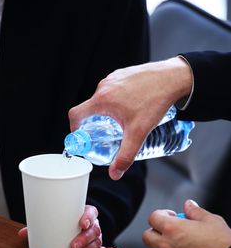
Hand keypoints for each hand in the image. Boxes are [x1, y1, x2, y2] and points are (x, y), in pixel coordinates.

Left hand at [18, 204, 118, 247]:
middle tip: (73, 245)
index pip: (91, 212)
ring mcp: (95, 235)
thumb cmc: (64, 220)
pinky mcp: (95, 246)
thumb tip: (23, 234)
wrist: (72, 222)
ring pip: (97, 240)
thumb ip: (41, 225)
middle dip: (84, 238)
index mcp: (85, 212)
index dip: (88, 216)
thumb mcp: (55, 220)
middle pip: (94, 229)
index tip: (82, 222)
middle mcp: (93, 223)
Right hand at [68, 57, 191, 179]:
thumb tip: (115, 173)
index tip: (82, 135)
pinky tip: (133, 105)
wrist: (173, 78)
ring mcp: (114, 77)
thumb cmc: (155, 102)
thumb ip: (125, 155)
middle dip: (95, 121)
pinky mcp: (123, 74)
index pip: (76, 114)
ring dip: (108, 110)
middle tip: (108, 131)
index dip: (75, 128)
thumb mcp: (138, 132)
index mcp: (102, 100)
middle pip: (90, 108)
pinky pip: (114, 88)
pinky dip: (118, 99)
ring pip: (103, 98)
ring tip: (123, 119)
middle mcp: (104, 86)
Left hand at [142, 200, 230, 247]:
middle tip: (169, 229)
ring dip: (159, 245)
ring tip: (175, 242)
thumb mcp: (211, 220)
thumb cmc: (222, 245)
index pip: (153, 217)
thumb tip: (188, 205)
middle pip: (147, 235)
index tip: (171, 215)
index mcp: (172, 229)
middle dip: (156, 230)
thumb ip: (195, 211)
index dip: (161, 214)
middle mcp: (166, 246)